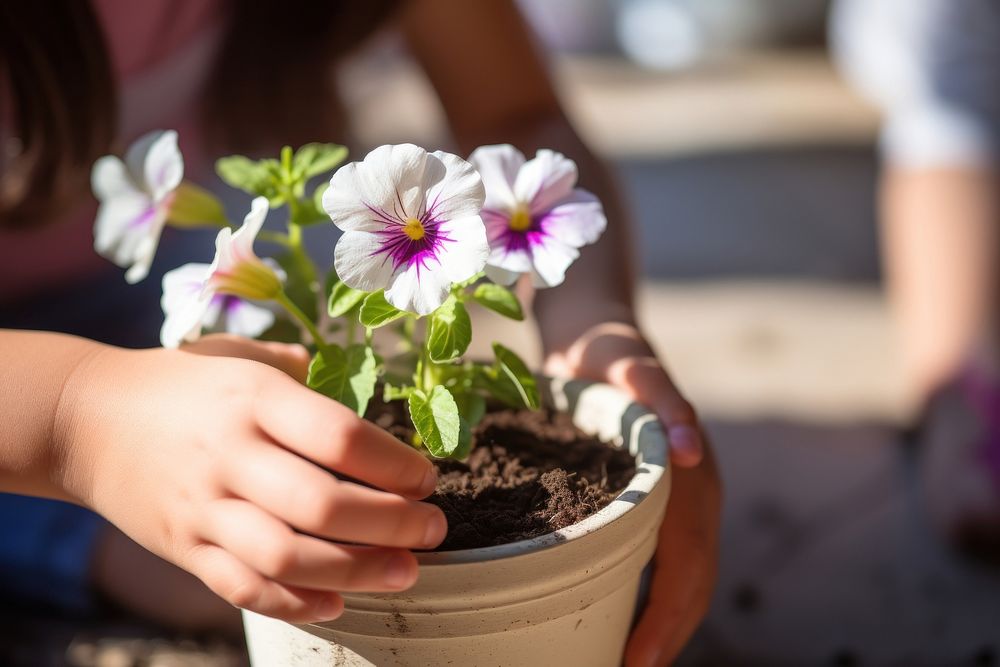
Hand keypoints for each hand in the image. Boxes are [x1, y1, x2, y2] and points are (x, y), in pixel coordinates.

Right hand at [53, 338, 446, 623]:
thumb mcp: (237, 355)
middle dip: (393, 524)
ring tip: (406, 570)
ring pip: (289, 557)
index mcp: (252, 398)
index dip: (395, 464)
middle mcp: (230, 454)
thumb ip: (298, 368)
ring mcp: (204, 507)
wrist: (81, 419)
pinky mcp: (183, 548)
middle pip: (324, 504)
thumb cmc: (176, 382)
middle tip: (432, 528)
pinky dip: (296, 603)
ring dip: (358, 571)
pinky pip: (243, 588)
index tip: (426, 476)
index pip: (340, 437)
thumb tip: (360, 380)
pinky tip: (338, 602)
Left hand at [544, 321, 720, 666]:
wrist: (597, 332)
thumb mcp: (628, 364)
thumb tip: (695, 451)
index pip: (687, 561)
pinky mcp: (658, 495)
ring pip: (684, 573)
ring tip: (631, 659)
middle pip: (692, 578)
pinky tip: (626, 613)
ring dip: (666, 620)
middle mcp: (695, 490)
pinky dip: (653, 593)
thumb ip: (661, 398)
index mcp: (690, 473)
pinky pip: (666, 555)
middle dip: (668, 632)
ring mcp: (680, 495)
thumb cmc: (604, 350)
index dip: (666, 615)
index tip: (637, 660)